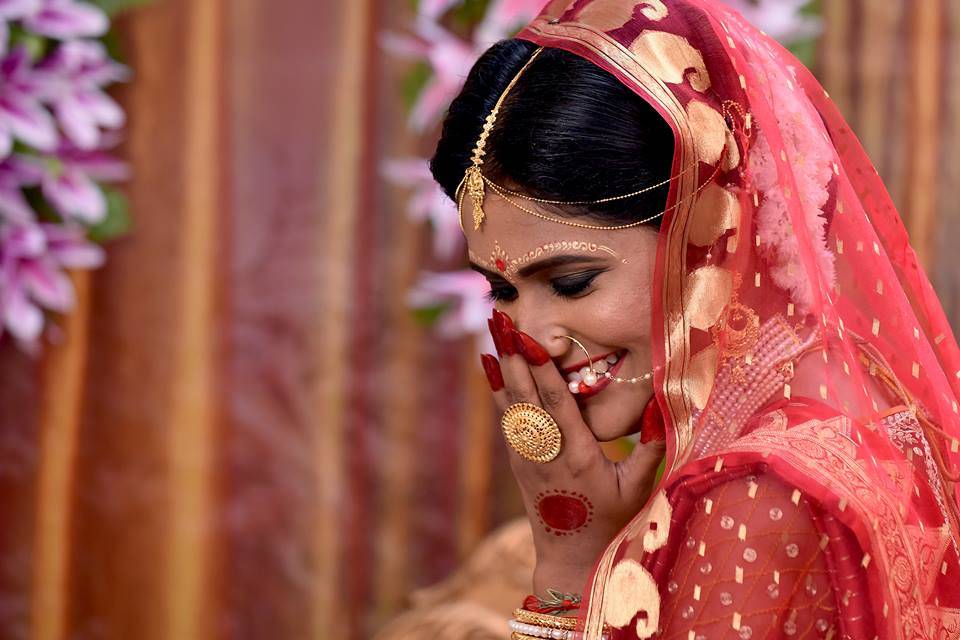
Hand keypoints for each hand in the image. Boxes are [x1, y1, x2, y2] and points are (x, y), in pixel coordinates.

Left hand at [480, 309, 665, 594]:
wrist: (571, 557)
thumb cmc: (611, 521)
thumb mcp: (637, 488)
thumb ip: (651, 448)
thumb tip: (663, 408)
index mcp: (577, 456)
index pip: (556, 404)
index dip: (542, 371)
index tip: (530, 339)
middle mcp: (545, 452)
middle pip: (525, 395)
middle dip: (513, 354)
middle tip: (500, 318)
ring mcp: (526, 455)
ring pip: (510, 401)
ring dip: (501, 362)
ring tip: (492, 328)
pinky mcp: (518, 459)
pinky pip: (505, 415)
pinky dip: (496, 386)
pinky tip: (488, 363)